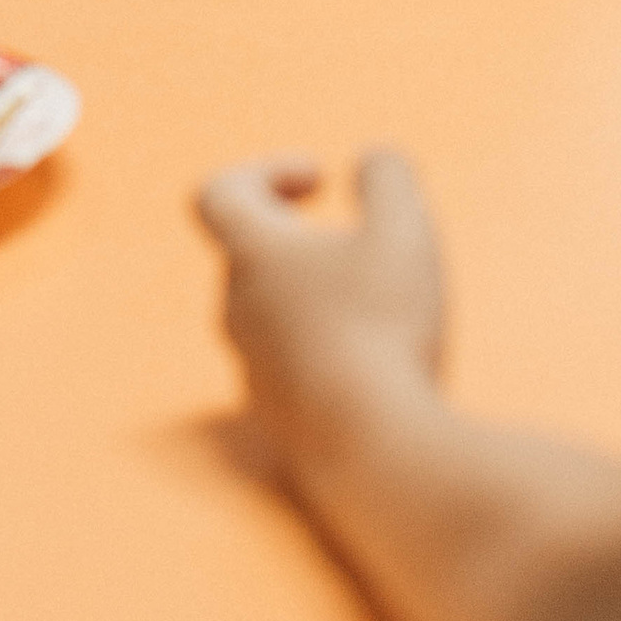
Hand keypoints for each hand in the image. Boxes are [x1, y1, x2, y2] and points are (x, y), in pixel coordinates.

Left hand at [196, 150, 446, 479]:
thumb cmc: (384, 329)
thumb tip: (374, 165)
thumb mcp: (403, 228)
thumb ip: (388, 175)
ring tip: (383, 308)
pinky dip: (329, 354)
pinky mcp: (280, 425)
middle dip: (305, 239)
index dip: (265, 171)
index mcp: (252, 256)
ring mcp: (254, 376)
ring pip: (273, 315)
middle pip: (250, 255)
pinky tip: (382, 366)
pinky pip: (295, 370)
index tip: (320, 182)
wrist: (378, 455)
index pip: (217, 194)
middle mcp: (237, 314)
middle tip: (368, 247)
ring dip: (318, 299)